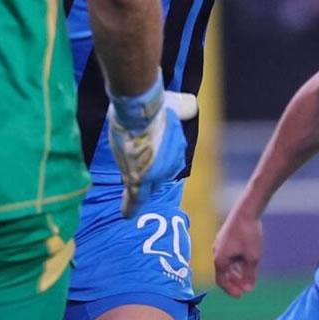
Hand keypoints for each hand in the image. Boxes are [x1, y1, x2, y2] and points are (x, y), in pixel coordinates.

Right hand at [108, 91, 196, 217]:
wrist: (143, 110)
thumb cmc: (157, 104)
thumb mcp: (175, 105)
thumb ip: (183, 108)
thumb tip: (192, 105)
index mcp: (176, 150)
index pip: (168, 163)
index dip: (159, 162)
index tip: (154, 162)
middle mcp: (169, 166)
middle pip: (158, 177)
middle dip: (151, 178)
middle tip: (140, 174)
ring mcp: (154, 174)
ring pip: (145, 187)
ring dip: (138, 188)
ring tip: (131, 198)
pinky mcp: (137, 179)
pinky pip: (134, 199)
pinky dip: (130, 207)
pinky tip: (127, 215)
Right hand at [213, 206, 262, 296]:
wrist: (246, 210)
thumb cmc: (249, 234)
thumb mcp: (252, 258)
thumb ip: (249, 275)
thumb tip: (248, 288)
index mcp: (220, 259)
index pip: (222, 281)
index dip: (231, 290)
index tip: (241, 295)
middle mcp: (217, 251)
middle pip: (223, 272)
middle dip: (234, 281)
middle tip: (245, 288)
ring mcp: (220, 243)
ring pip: (226, 262)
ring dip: (236, 271)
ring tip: (247, 276)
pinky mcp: (226, 236)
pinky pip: (228, 254)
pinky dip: (236, 261)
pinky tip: (247, 261)